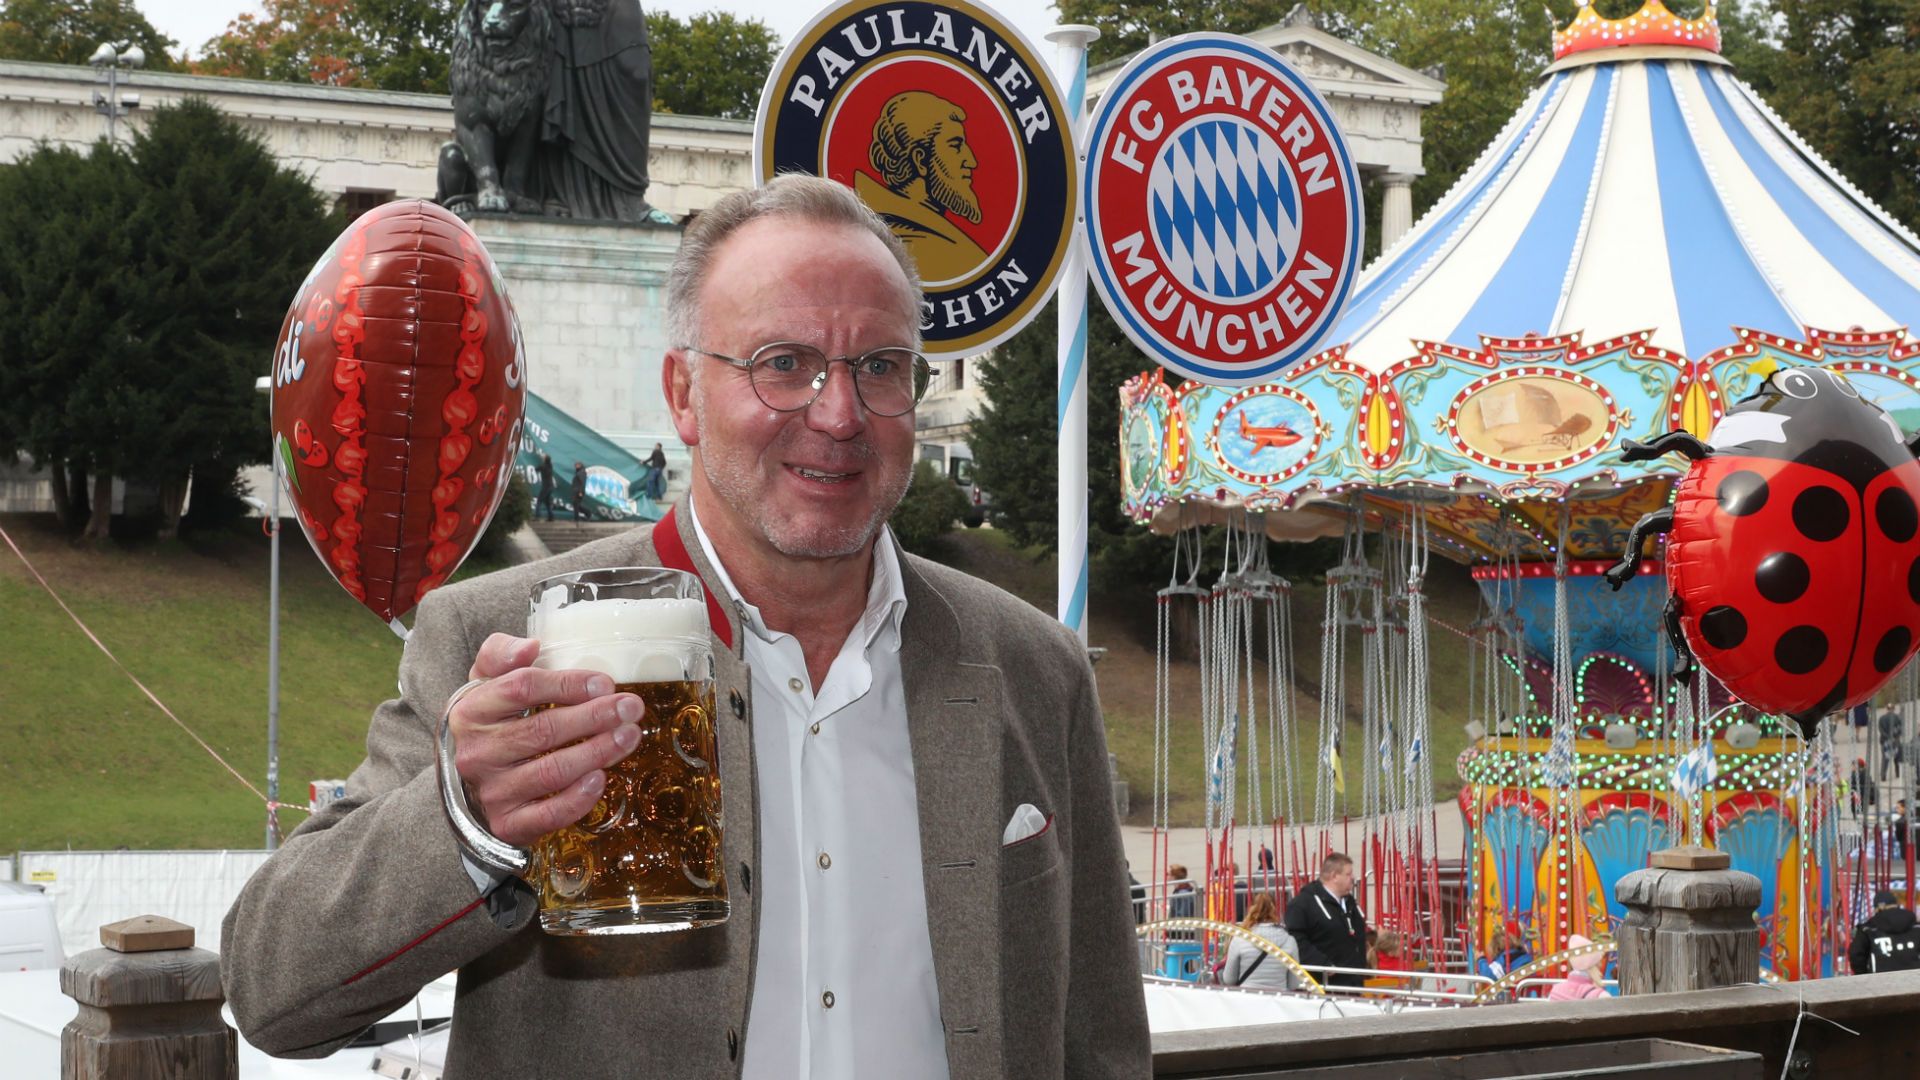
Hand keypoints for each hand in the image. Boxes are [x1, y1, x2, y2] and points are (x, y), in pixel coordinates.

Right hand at [450, 633, 643, 846]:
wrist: (468, 787)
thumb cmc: (490, 725)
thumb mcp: (486, 684)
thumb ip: (501, 655)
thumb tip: (530, 646)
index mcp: (472, 711)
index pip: (522, 688)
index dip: (568, 684)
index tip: (605, 683)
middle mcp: (477, 753)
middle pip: (543, 730)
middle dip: (594, 717)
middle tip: (631, 708)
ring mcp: (491, 791)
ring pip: (552, 771)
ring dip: (597, 752)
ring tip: (629, 736)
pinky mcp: (507, 823)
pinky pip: (548, 814)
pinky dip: (578, 798)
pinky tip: (601, 778)